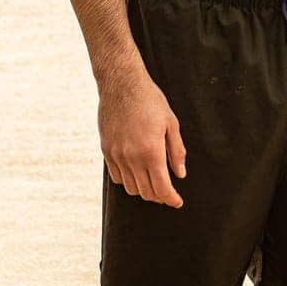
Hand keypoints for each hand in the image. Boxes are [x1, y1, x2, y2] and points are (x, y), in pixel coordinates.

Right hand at [99, 68, 187, 207]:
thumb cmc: (150, 100)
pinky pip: (117, 177)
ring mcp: (117, 155)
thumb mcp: (170, 122)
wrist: (121, 84)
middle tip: (168, 193)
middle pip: (146, 192)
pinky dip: (128, 181)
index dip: (171, 199)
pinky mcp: (106, 151)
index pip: (162, 188)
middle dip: (159, 197)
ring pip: (130, 188)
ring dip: (144, 190)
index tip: (177, 202)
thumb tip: (180, 174)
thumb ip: (176, 151)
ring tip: (153, 183)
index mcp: (151, 151)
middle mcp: (132, 157)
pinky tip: (137, 173)